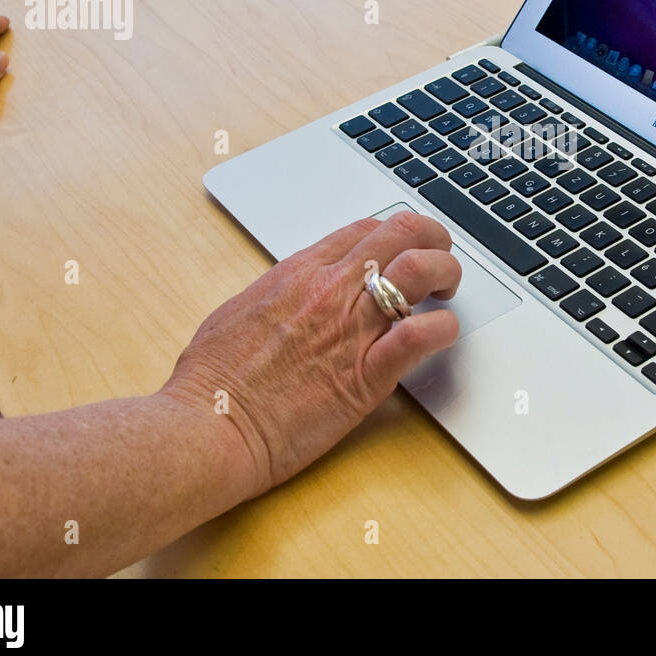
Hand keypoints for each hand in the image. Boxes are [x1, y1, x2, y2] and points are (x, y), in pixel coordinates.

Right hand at [161, 211, 461, 497]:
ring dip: (446, 273)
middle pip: (401, 232)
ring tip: (448, 292)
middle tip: (441, 262)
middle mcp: (329, 290)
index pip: (365, 229)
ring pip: (420, 269)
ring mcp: (349, 329)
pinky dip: (444, 329)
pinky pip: (419, 335)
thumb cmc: (212, 380)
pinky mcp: (365, 375)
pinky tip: (443, 334)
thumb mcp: (241, 312)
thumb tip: (296, 292)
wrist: (207, 426)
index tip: (404, 252)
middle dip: (433, 239)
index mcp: (298, 272)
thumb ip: (278, 294)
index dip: (394, 235)